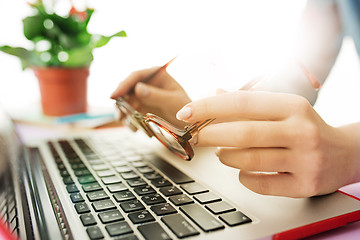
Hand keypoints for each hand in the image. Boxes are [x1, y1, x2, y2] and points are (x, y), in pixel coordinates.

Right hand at [111, 67, 190, 127]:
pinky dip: (129, 121)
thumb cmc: (186, 110)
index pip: (136, 76)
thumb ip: (157, 96)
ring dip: (123, 113)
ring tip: (130, 124)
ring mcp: (142, 96)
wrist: (190, 125)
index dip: (123, 85)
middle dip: (121, 101)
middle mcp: (147, 83)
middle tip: (121, 115)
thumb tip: (138, 88)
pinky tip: (135, 129)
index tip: (114, 95)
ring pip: (125, 101)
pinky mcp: (140, 108)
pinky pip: (129, 113)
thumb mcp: (173, 102)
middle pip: (126, 88)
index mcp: (157, 75)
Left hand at [176, 91, 359, 197]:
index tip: (186, 113)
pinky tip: (243, 170)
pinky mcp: (304, 184)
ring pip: (248, 159)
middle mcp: (300, 130)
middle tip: (196, 136)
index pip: (241, 102)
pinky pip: (260, 183)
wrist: (345, 154)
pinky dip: (244, 177)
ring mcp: (304, 159)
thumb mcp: (283, 108)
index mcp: (292, 106)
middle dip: (210, 135)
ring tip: (223, 153)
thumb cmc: (305, 127)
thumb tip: (216, 93)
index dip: (208, 107)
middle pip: (242, 133)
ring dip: (226, 156)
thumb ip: (250, 102)